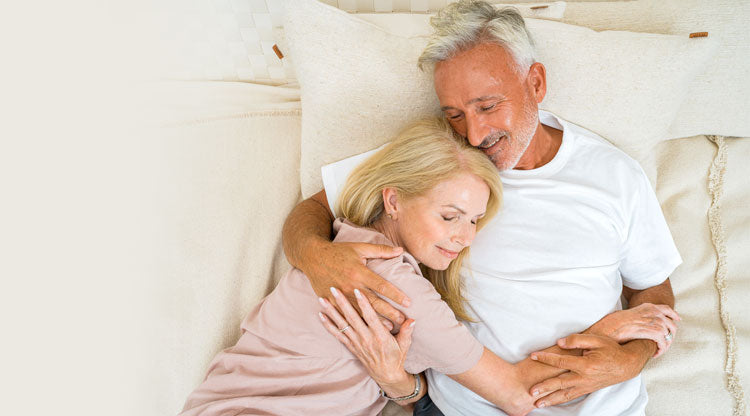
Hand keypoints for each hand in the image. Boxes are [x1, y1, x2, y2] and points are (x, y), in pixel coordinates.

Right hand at [307, 240, 408, 328]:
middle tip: (403, 320)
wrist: (312, 256)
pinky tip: (366, 328)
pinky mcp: (331, 300)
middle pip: (374, 302)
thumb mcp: (360, 247)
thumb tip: (400, 250)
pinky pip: (345, 314)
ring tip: (390, 328)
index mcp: (359, 272)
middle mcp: (351, 285)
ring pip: (361, 312)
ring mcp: (340, 295)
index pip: (382, 285)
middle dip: (390, 312)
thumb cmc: (339, 251)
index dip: (396, 295)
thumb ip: (381, 250)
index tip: (408, 302)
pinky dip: (357, 322)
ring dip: (376, 320)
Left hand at [318, 286, 416, 397]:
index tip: (357, 290)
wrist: (386, 375)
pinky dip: (328, 325)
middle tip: (334, 289)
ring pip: (342, 324)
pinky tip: (321, 316)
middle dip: (342, 302)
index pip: (370, 317)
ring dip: (331, 311)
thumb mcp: (405, 344)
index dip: (364, 303)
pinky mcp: (351, 346)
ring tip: (322, 299)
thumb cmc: (396, 357)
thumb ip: (407, 331)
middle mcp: (366, 338)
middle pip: (352, 318)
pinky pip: (338, 335)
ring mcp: (357, 343)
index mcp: (380, 336)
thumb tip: (412, 319)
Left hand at [528, 334, 646, 407]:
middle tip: (531, 391)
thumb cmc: (611, 350)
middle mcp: (585, 378)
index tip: (533, 355)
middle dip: (545, 388)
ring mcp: (586, 386)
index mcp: (586, 365)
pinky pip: (572, 396)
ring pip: (565, 394)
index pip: (561, 361)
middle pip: (560, 383)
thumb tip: (559, 343)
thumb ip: (577, 340)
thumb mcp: (596, 339)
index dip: (546, 358)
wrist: (626, 365)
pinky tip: (552, 402)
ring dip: (551, 399)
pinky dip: (560, 400)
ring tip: (537, 403)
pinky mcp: (588, 389)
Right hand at [587, 303, 679, 357]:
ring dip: (665, 345)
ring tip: (657, 351)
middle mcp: (654, 312)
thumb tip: (643, 324)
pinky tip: (654, 354)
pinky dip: (661, 350)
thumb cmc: (614, 324)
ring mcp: (655, 321)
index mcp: (648, 306)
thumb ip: (640, 316)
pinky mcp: (654, 331)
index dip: (674, 315)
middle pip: (671, 324)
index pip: (666, 309)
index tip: (677, 320)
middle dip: (670, 335)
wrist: (610, 327)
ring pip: (669, 335)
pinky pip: (664, 343)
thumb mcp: (629, 314)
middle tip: (664, 344)